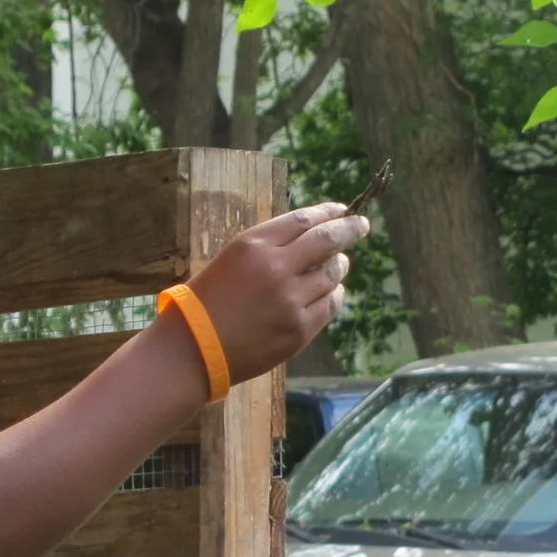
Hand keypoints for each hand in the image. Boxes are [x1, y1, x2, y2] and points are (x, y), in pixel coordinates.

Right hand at [189, 202, 368, 381]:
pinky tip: (330, 291)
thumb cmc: (208, 300)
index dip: (328, 212)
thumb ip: (271, 246)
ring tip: (338, 263)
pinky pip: (331, 304)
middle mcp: (277, 268)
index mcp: (254, 245)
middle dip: (350, 229)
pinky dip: (334, 294)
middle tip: (361, 225)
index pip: (304, 220)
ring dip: (339, 265)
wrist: (195, 347)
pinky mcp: (300, 329)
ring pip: (333, 274)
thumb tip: (314, 235)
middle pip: (327, 241)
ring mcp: (291, 300)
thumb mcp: (233, 259)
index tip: (342, 209)